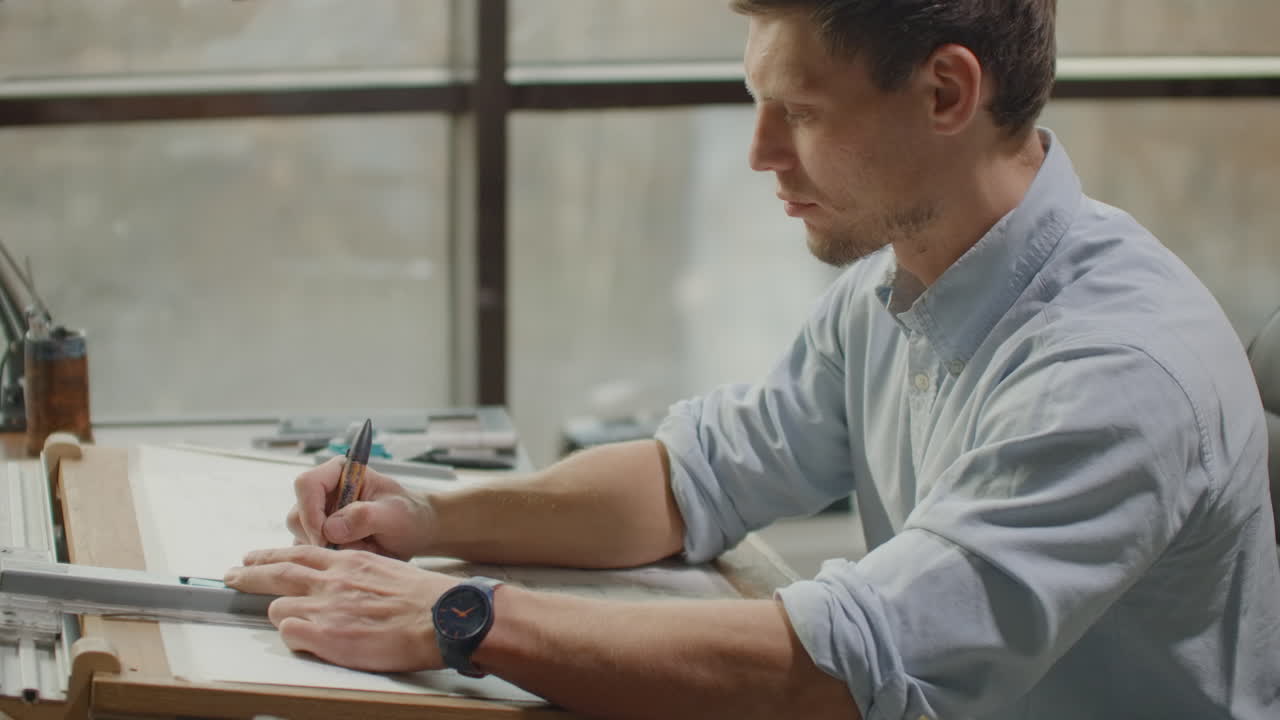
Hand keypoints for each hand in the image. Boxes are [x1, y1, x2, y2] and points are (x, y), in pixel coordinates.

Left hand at [224, 546, 456, 671]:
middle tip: (231, 574)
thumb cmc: (424, 598)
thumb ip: (359, 573)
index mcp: (348, 561)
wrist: (439, 617)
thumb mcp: (387, 570)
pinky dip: (292, 637)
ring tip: (287, 620)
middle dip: (250, 573)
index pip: (300, 553)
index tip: (254, 556)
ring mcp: (326, 608)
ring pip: (278, 607)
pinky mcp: (326, 636)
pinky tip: (305, 640)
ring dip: (280, 613)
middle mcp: (332, 580)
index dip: (272, 555)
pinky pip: (289, 634)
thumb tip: (346, 585)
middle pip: (277, 573)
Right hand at [287, 457, 434, 558]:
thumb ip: (365, 516)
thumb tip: (331, 528)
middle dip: (321, 539)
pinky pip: (311, 555)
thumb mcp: (394, 514)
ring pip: (301, 539)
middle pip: (297, 516)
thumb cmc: (408, 515)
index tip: (326, 537)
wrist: (415, 533)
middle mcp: (323, 494)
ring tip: (365, 549)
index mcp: (339, 472)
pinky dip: (332, 561)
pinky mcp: (319, 540)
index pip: (306, 484)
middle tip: (353, 548)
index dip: (311, 512)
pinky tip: (358, 556)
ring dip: (330, 552)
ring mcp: (319, 518)